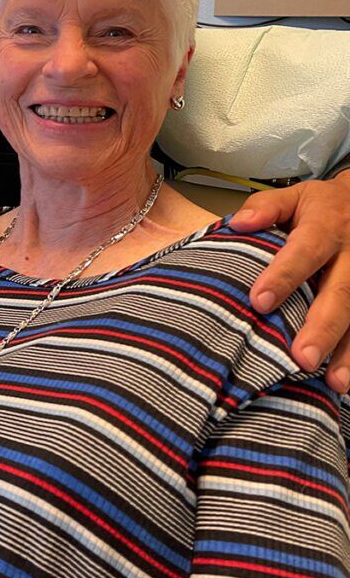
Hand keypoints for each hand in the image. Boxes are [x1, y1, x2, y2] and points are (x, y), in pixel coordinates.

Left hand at [229, 174, 349, 391]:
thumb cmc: (322, 206)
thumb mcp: (295, 195)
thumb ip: (266, 207)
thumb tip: (238, 223)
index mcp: (326, 226)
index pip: (303, 252)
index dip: (283, 277)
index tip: (259, 302)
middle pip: (341, 292)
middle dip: (323, 327)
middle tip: (302, 358)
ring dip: (347, 351)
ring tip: (334, 381)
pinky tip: (346, 380)